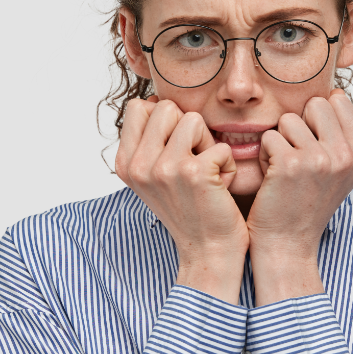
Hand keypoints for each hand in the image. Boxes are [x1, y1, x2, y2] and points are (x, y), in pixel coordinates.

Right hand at [115, 97, 248, 303]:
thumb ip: (149, 142)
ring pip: (193, 119)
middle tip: (194, 162)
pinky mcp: (194, 172)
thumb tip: (154, 101)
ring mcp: (164, 168)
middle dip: (188, 129)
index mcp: (125, 163)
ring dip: (208, 144)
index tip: (175, 149)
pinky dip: (227, 166)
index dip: (165, 120)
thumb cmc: (189, 211)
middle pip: (166, 107)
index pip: (138, 107)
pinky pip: (220, 145)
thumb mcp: (154, 177)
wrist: (208, 252)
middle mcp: (138, 165)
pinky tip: (220, 188)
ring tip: (207, 173)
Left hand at [248, 89, 352, 305]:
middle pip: (315, 103)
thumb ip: (341, 132)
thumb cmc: (306, 203)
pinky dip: (265, 156)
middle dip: (300, 126)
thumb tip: (333, 92)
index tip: (317, 152)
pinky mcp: (292, 164)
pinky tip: (273, 179)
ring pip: (289, 119)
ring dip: (280, 142)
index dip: (318, 122)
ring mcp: (322, 158)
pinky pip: (270, 137)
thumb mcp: (339, 168)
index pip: (337, 100)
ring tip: (286, 171)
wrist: (288, 244)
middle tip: (299, 159)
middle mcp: (349, 154)